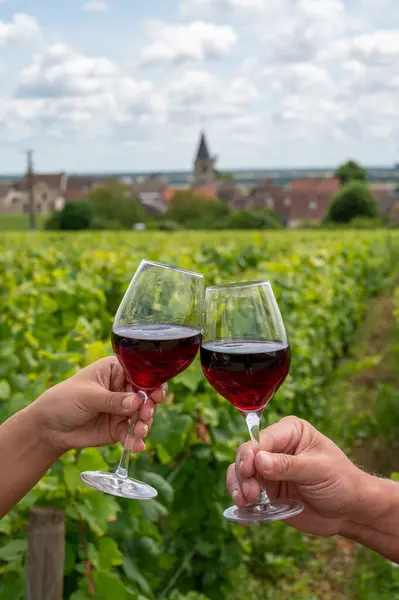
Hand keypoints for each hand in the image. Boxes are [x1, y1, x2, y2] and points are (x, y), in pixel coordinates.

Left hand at [30, 357, 165, 456]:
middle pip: (146, 395)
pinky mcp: (118, 428)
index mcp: (116, 371)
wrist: (48, 429)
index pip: (140, 373)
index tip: (156, 394)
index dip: (151, 383)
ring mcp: (122, 410)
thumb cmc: (64, 400)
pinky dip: (136, 440)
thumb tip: (138, 401)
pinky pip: (132, 434)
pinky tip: (137, 446)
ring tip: (140, 431)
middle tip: (146, 415)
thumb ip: (113, 400)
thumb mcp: (88, 396)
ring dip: (144, 424)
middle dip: (149, 406)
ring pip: (142, 415)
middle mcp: (123, 389)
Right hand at [226, 416, 366, 535]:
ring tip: (246, 502)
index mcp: (290, 431)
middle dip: (244, 473)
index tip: (248, 471)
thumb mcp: (317, 470)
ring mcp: (269, 469)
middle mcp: (276, 447)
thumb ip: (287, 465)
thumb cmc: (340, 481)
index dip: (250, 454)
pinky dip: (241, 500)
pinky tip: (245, 512)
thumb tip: (259, 460)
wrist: (349, 511)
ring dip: (239, 487)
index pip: (261, 438)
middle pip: (246, 454)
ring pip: (240, 472)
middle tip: (251, 494)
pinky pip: (245, 490)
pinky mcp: (266, 489)